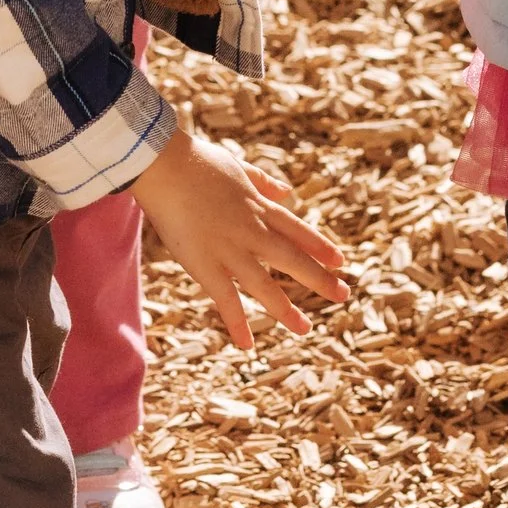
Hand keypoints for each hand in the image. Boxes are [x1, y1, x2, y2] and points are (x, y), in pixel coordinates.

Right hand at [134, 131, 350, 352]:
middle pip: (292, 259)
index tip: (341, 261)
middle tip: (343, 295)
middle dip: (320, 279)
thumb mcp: (238, 166)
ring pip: (265, 285)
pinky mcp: (204, 265)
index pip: (298, 230)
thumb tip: (286, 191)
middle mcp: (252, 230)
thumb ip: (263, 181)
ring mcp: (230, 250)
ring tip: (306, 329)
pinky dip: (237, 323)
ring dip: (285, 309)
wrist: (164, 164)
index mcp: (259, 205)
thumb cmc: (195, 161)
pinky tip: (248, 346)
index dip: (320, 247)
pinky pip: (225, 300)